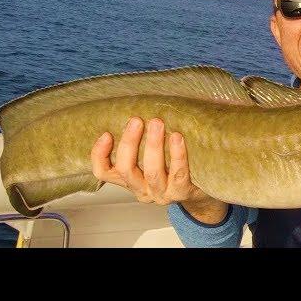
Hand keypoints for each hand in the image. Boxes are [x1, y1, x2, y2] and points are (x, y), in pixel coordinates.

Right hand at [91, 117, 227, 223]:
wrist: (201, 190)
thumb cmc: (173, 167)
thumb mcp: (152, 158)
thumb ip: (141, 143)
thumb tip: (137, 106)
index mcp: (129, 180)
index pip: (103, 172)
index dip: (99, 155)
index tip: (106, 133)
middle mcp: (141, 189)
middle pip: (126, 169)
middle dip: (130, 143)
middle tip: (136, 120)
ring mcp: (161, 193)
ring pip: (152, 171)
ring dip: (153, 145)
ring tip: (157, 122)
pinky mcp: (181, 192)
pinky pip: (178, 173)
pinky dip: (177, 154)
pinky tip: (177, 137)